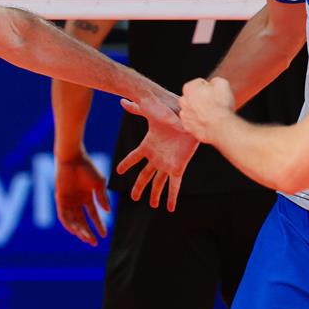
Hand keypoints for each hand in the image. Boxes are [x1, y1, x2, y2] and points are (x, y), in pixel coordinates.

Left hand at [55, 148, 109, 245]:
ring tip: (86, 239)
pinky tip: (75, 231)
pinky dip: (69, 224)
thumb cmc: (87, 167)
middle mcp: (77, 201)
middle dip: (88, 233)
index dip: (99, 225)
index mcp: (87, 197)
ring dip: (79, 231)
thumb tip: (108, 212)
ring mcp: (68, 201)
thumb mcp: (98, 184)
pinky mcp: (60, 199)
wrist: (73, 157)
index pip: (93, 215)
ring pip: (73, 221)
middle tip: (94, 243)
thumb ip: (102, 198)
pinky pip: (63, 216)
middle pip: (82, 221)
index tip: (105, 235)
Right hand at [118, 89, 194, 211]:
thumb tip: (121, 100)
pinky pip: (174, 185)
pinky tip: (170, 208)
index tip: (118, 171)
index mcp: (148, 146)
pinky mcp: (178, 168)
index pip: (133, 157)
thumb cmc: (170, 114)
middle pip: (144, 176)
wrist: (189, 119)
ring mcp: (167, 164)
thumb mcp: (151, 112)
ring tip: (153, 205)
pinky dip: (171, 197)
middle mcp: (156, 157)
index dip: (126, 164)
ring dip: (155, 194)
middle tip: (134, 198)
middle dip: (139, 186)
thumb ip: (136, 108)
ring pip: (158, 183)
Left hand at [179, 77, 236, 144]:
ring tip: (212, 114)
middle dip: (203, 99)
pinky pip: (194, 122)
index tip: (215, 93)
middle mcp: (183, 101)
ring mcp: (184, 115)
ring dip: (200, 111)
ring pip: (193, 110)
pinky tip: (208, 122)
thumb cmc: (220, 106)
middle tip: (214, 103)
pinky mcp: (188, 127)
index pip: (199, 84)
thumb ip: (214, 81)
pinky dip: (200, 122)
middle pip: (194, 97)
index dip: (209, 88)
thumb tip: (213, 84)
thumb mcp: (222, 83)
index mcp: (189, 88)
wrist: (220, 126)